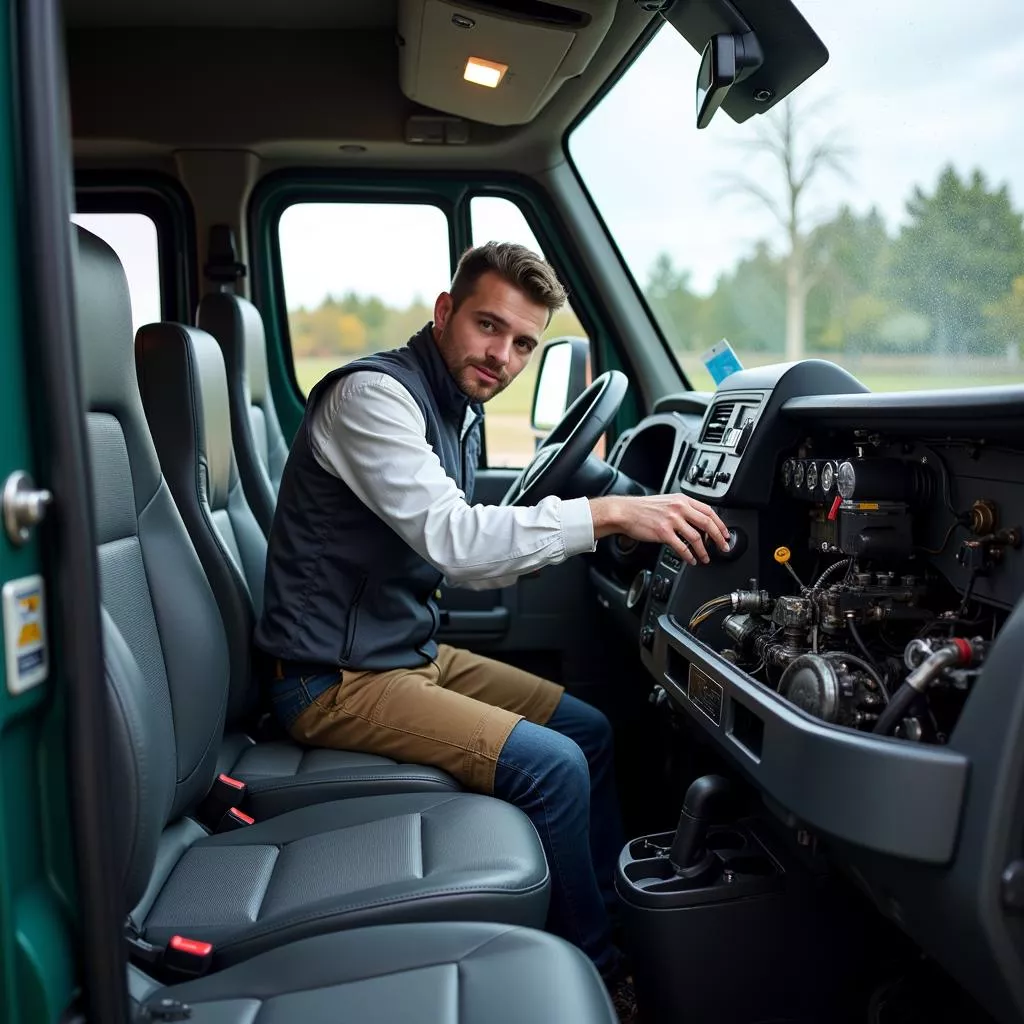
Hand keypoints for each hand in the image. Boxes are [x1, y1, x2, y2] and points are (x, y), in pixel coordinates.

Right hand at [589, 494, 729, 565]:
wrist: (624, 512)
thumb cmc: (642, 508)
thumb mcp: (667, 502)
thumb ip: (683, 509)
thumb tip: (698, 522)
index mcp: (682, 500)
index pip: (709, 511)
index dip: (720, 524)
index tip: (725, 534)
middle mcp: (679, 508)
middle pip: (707, 524)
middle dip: (719, 538)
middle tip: (723, 547)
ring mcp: (672, 520)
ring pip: (697, 537)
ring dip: (704, 550)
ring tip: (706, 558)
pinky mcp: (663, 532)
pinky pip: (682, 547)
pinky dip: (689, 555)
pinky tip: (691, 560)